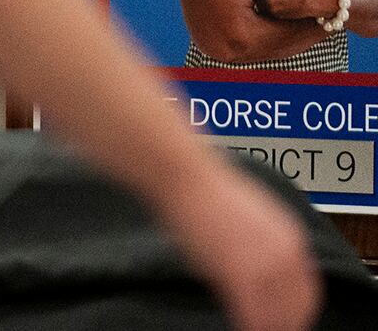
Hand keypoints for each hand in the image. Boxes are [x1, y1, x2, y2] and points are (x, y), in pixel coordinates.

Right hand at [155, 158, 320, 330]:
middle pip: (297, 307)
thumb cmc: (206, 190)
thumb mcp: (251, 216)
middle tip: (267, 327)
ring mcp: (264, 265)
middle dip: (283, 321)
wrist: (184, 176)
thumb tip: (265, 272)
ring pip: (277, 316)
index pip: (308, 290)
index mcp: (291, 239)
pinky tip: (240, 324)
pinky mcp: (239, 275)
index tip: (285, 318)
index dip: (296, 309)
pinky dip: (249, 325)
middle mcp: (285, 254)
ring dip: (266, 324)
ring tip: (251, 325)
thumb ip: (266, 245)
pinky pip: (253, 316)